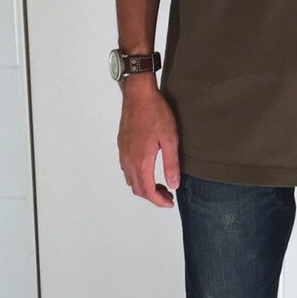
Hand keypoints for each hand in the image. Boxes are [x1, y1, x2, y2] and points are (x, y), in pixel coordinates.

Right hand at [118, 83, 180, 207]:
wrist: (138, 94)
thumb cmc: (156, 113)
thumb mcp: (170, 139)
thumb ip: (171, 164)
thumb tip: (174, 184)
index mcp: (141, 160)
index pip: (147, 190)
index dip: (158, 201)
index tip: (169, 202)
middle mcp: (129, 159)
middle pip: (137, 188)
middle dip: (152, 196)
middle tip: (168, 195)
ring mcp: (123, 152)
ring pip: (130, 180)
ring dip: (144, 187)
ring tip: (160, 185)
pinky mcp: (122, 145)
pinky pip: (126, 169)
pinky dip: (137, 176)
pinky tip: (149, 170)